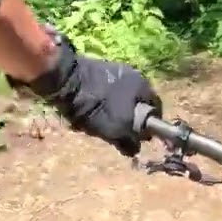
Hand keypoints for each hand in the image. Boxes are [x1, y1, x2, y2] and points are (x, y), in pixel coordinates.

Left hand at [15, 27, 161, 156]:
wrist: (65, 80)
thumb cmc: (98, 105)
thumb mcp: (118, 129)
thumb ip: (131, 140)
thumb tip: (136, 150)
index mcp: (143, 86)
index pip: (156, 108)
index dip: (150, 125)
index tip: (141, 137)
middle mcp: (132, 75)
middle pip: (136, 103)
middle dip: (128, 119)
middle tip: (118, 134)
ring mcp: (112, 70)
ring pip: (118, 99)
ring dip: (111, 113)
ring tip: (97, 126)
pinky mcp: (94, 71)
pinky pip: (102, 93)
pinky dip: (97, 105)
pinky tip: (85, 115)